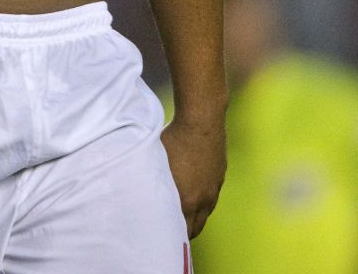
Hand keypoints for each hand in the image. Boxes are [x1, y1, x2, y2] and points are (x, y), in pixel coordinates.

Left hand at [160, 116, 225, 237]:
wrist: (201, 120)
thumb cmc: (172, 139)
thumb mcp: (156, 164)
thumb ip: (151, 185)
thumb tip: (138, 196)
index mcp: (187, 200)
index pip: (180, 231)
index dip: (169, 236)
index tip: (159, 236)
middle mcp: (203, 199)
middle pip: (195, 228)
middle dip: (182, 233)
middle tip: (169, 233)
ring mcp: (213, 188)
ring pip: (205, 214)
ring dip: (194, 218)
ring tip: (181, 218)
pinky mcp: (219, 176)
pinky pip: (211, 198)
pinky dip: (202, 202)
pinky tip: (193, 195)